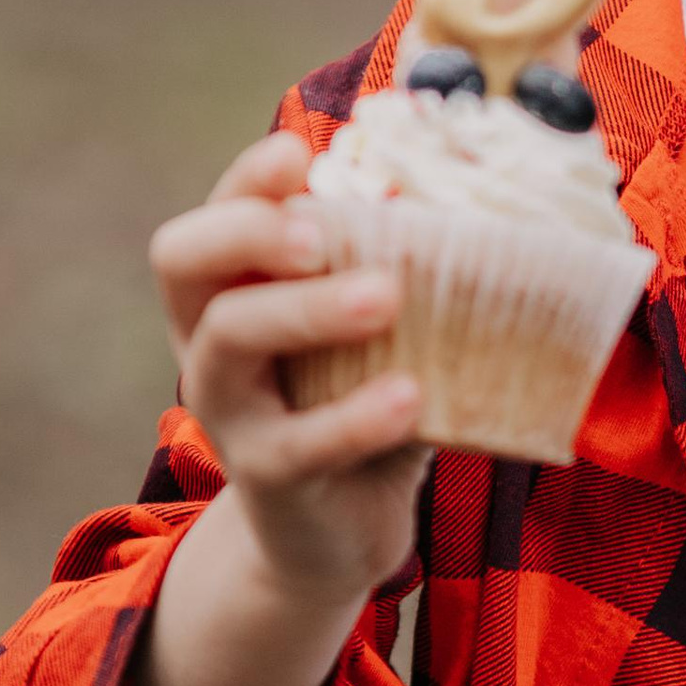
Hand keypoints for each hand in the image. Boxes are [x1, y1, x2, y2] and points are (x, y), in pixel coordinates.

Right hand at [150, 130, 426, 606]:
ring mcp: (230, 411)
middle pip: (184, 260)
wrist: (340, 533)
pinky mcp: (267, 476)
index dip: (244, 180)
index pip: (213, 213)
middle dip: (248, 230)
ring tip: (387, 295)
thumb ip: (406, 273)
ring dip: (309, 308)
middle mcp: (208, 341)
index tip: (297, 153)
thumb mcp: (379, 334)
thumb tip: (501, 197)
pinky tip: (410, 397)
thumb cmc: (365, 404)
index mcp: (230, 291)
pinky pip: (299, 442)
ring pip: (231, 338)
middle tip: (322, 229)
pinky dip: (354, 416)